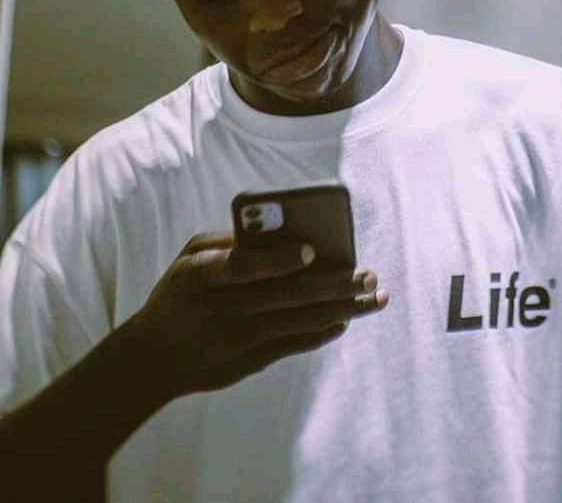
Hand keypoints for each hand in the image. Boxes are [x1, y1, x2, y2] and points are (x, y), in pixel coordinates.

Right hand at [130, 232, 387, 398]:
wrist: (154, 356)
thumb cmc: (180, 291)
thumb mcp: (190, 256)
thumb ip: (230, 242)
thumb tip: (281, 231)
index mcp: (204, 275)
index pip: (241, 266)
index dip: (275, 260)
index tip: (309, 251)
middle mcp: (225, 309)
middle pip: (287, 296)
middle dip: (335, 285)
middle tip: (370, 274)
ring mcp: (240, 340)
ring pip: (300, 322)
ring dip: (343, 309)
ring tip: (375, 297)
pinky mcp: (251, 362)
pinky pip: (295, 345)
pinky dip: (322, 332)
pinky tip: (346, 319)